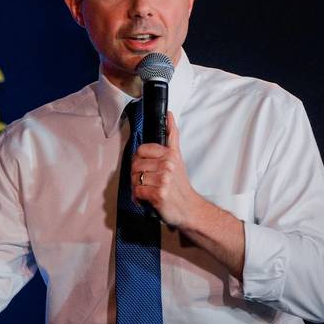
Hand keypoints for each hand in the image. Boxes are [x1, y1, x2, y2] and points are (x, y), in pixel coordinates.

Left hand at [130, 111, 202, 227]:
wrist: (190, 209)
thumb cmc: (180, 186)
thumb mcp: (177, 157)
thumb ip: (172, 136)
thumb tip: (169, 114)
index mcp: (170, 154)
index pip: (141, 150)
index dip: (139, 160)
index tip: (145, 167)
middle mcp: (168, 165)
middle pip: (135, 165)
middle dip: (136, 175)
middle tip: (146, 182)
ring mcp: (164, 179)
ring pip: (134, 178)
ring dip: (137, 187)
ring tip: (148, 190)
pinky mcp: (159, 193)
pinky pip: (137, 191)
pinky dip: (138, 197)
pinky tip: (147, 198)